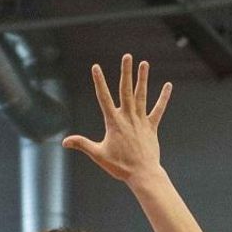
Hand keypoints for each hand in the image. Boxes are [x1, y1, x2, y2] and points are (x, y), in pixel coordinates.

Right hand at [62, 54, 171, 182]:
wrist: (142, 174)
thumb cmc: (119, 166)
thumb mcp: (98, 155)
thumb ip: (82, 144)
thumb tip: (64, 141)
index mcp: (114, 122)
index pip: (104, 98)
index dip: (99, 82)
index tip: (96, 67)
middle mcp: (128, 117)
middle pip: (126, 90)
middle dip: (126, 72)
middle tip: (127, 56)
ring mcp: (141, 121)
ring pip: (141, 96)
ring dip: (142, 79)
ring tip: (144, 63)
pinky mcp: (151, 127)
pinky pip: (158, 110)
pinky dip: (163, 98)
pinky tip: (168, 86)